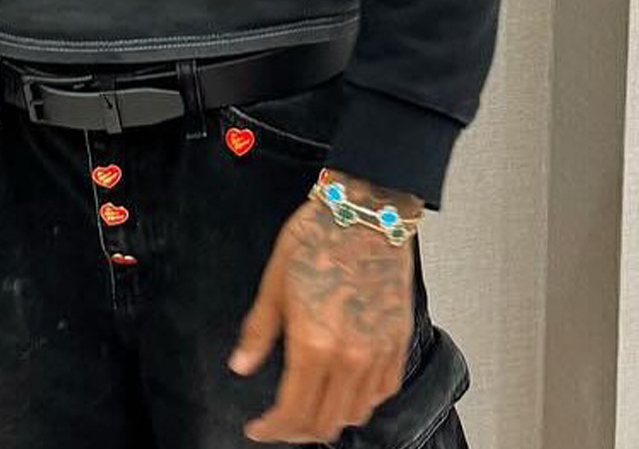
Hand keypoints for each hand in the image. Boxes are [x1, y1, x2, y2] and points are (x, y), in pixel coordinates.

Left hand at [228, 171, 420, 442]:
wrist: (367, 211)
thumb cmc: (318, 236)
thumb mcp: (274, 280)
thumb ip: (259, 330)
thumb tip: (240, 365)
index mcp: (314, 343)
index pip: (292, 412)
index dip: (272, 429)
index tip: (258, 429)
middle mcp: (350, 358)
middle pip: (324, 422)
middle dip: (296, 431)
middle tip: (279, 425)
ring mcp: (379, 353)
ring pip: (355, 414)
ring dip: (329, 421)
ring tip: (309, 412)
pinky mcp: (398, 342)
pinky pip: (382, 393)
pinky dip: (360, 403)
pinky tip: (344, 393)